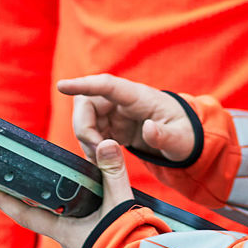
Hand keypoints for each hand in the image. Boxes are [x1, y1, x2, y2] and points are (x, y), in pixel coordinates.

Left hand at [0, 138, 135, 247]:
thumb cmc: (128, 243)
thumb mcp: (120, 203)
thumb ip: (113, 173)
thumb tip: (107, 143)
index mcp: (66, 233)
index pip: (28, 216)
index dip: (6, 202)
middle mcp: (70, 245)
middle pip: (49, 218)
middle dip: (41, 202)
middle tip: (30, 182)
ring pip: (70, 227)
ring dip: (70, 212)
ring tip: (75, 193)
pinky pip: (86, 234)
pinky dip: (87, 221)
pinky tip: (98, 213)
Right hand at [59, 74, 195, 162]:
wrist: (184, 140)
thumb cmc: (186, 134)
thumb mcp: (181, 140)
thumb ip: (165, 136)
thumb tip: (149, 129)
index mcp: (139, 97)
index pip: (107, 85)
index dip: (83, 84)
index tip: (62, 86)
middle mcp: (122, 101)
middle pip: (87, 103)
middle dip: (84, 128)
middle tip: (98, 154)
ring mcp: (115, 112)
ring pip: (85, 119)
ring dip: (87, 141)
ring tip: (103, 162)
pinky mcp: (112, 126)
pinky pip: (91, 132)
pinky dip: (92, 148)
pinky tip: (103, 162)